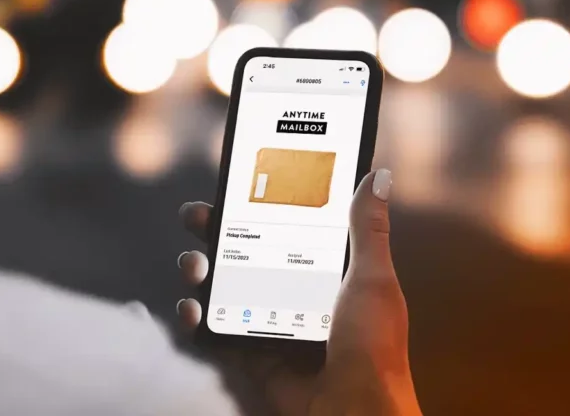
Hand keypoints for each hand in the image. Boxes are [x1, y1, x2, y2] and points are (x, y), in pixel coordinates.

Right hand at [176, 170, 421, 414]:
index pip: (285, 228)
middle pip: (246, 252)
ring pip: (225, 287)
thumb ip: (368, 229)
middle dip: (215, 231)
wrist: (355, 409)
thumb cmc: (374, 347)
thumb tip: (377, 177)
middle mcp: (295, 292)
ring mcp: (271, 322)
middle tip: (198, 217)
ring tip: (194, 264)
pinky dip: (196, 319)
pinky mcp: (253, 353)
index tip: (235, 185)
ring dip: (200, 270)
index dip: (258, 206)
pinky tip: (191, 307)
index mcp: (326, 271)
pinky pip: (216, 330)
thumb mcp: (373, 278)